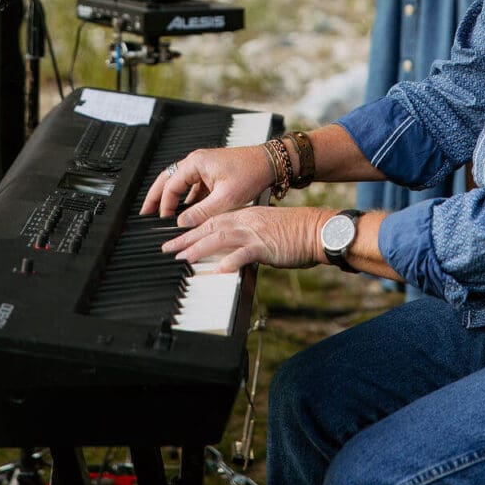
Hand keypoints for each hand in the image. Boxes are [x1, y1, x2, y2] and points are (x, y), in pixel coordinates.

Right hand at [140, 144, 273, 224]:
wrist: (270, 163)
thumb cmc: (252, 172)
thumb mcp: (226, 198)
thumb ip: (202, 212)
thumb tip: (182, 223)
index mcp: (196, 162)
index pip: (171, 185)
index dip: (164, 204)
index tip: (162, 220)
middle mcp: (197, 162)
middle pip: (168, 179)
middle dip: (156, 196)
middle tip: (145, 212)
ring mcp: (204, 167)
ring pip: (180, 183)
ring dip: (171, 198)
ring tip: (162, 214)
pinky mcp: (211, 173)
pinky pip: (193, 186)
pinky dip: (186, 199)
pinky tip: (186, 213)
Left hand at [161, 205, 328, 272]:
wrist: (317, 229)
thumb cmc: (295, 232)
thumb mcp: (266, 228)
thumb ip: (247, 234)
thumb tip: (231, 247)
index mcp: (245, 215)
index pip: (212, 220)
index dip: (192, 229)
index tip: (177, 238)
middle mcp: (246, 220)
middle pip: (209, 228)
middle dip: (186, 239)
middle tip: (168, 249)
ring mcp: (255, 233)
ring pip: (221, 238)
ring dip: (200, 248)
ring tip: (184, 258)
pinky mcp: (266, 247)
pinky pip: (245, 254)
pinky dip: (231, 261)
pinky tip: (219, 269)